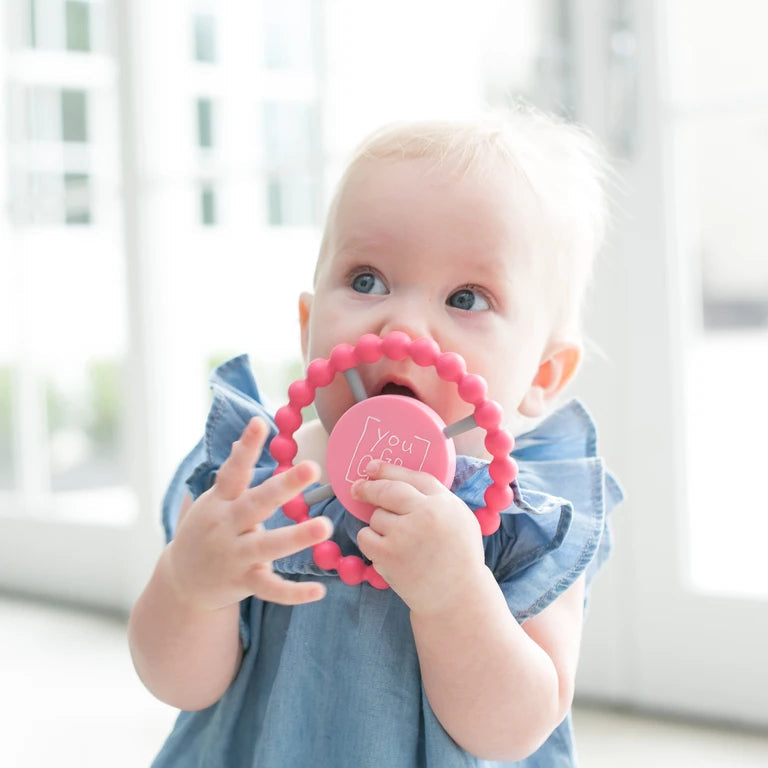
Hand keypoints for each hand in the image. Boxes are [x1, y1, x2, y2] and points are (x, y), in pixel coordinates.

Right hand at [166, 417, 332, 610]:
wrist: (180, 582)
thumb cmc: (206, 531)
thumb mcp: (213, 500)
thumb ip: (234, 474)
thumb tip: (247, 434)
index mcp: (220, 502)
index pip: (233, 471)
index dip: (246, 447)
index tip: (260, 423)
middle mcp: (225, 526)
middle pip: (256, 503)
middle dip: (284, 486)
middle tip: (312, 466)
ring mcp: (234, 556)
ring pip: (267, 545)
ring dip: (296, 537)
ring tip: (324, 526)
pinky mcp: (243, 583)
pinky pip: (270, 589)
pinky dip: (294, 593)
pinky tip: (320, 590)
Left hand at [353, 460, 485, 614]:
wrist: (457, 597)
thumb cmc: (458, 557)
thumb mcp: (459, 518)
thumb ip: (435, 498)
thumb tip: (398, 479)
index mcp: (444, 503)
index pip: (413, 477)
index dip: (389, 469)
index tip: (372, 467)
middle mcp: (425, 514)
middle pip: (388, 490)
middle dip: (369, 487)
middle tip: (358, 488)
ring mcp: (405, 534)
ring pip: (376, 516)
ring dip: (380, 525)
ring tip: (400, 542)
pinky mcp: (388, 555)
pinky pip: (366, 536)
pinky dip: (371, 541)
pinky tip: (386, 552)